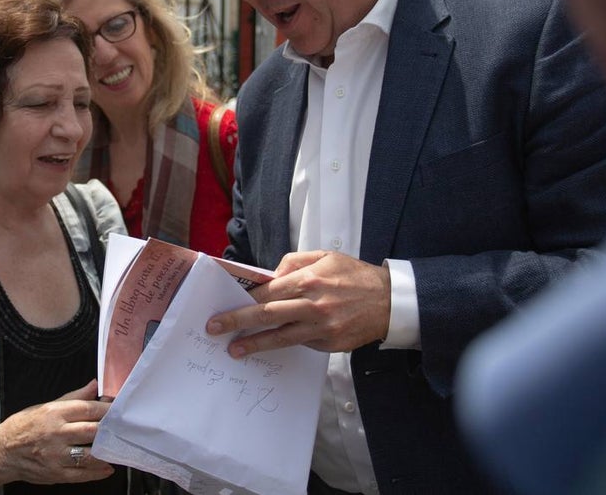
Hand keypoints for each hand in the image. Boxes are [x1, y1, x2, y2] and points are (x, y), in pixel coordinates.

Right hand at [0, 380, 113, 484]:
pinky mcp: (56, 474)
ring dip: (107, 452)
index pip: (88, 410)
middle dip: (111, 430)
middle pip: (92, 431)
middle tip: (124, 429)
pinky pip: (82, 474)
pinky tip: (107, 467)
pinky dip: (98, 471)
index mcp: (54, 413)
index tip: (120, 410)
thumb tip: (94, 386)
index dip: (108, 410)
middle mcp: (56, 434)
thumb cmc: (24, 426)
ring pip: (90, 455)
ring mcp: (56, 456)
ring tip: (117, 448)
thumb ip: (74, 397)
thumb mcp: (46, 406)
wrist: (2, 452)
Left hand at [206, 251, 390, 356]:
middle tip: (215, 328)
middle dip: (237, 321)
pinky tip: (267, 346)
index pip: (267, 291)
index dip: (244, 299)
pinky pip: (300, 343)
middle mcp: (312, 304)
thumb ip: (294, 262)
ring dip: (254, 343)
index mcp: (308, 279)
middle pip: (266, 314)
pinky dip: (283, 344)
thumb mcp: (325, 256)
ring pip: (280, 337)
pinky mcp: (329, 344)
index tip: (225, 303)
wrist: (390, 301)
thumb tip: (270, 275)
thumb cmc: (355, 276)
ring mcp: (321, 327)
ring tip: (234, 349)